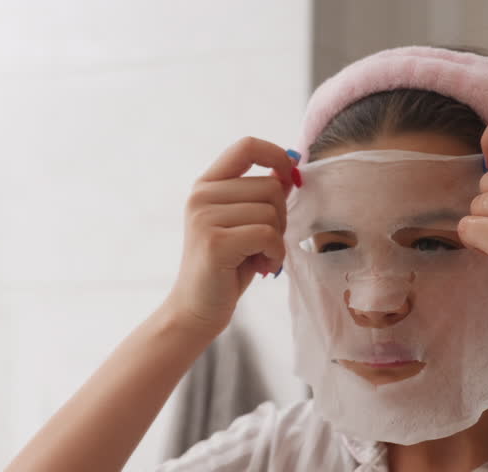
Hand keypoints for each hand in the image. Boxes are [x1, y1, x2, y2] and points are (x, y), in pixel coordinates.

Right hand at [163, 137, 296, 337]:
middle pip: (269, 185)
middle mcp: (201, 196)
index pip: (246, 146)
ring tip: (260, 257)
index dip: (276, 154)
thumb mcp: (245, 224)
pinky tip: (264, 267)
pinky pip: (267, 234)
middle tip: (265, 244)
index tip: (291, 174)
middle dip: (280, 216)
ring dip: (277, 239)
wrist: (197, 308)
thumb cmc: (226, 267)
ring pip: (270, 211)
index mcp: (206, 185)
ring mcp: (204, 217)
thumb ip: (262, 196)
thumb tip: (290, 168)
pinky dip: (275, 253)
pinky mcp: (215, 241)